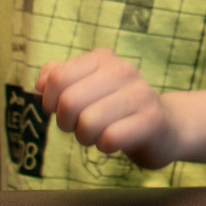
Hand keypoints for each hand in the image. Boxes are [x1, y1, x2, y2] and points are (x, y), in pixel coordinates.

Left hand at [38, 48, 180, 167]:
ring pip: (88, 122)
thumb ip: (58, 78)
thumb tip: (40, 84)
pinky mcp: (152, 121)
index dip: (50, 101)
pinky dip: (105, 146)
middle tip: (80, 127)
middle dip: (66, 123)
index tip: (60, 110)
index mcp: (103, 59)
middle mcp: (124, 70)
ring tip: (99, 134)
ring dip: (86, 137)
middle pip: (69, 102)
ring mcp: (141, 94)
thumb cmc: (115, 110)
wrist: (165, 128)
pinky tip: (116, 142)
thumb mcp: (86, 88)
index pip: (56, 78)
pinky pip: (110, 138)